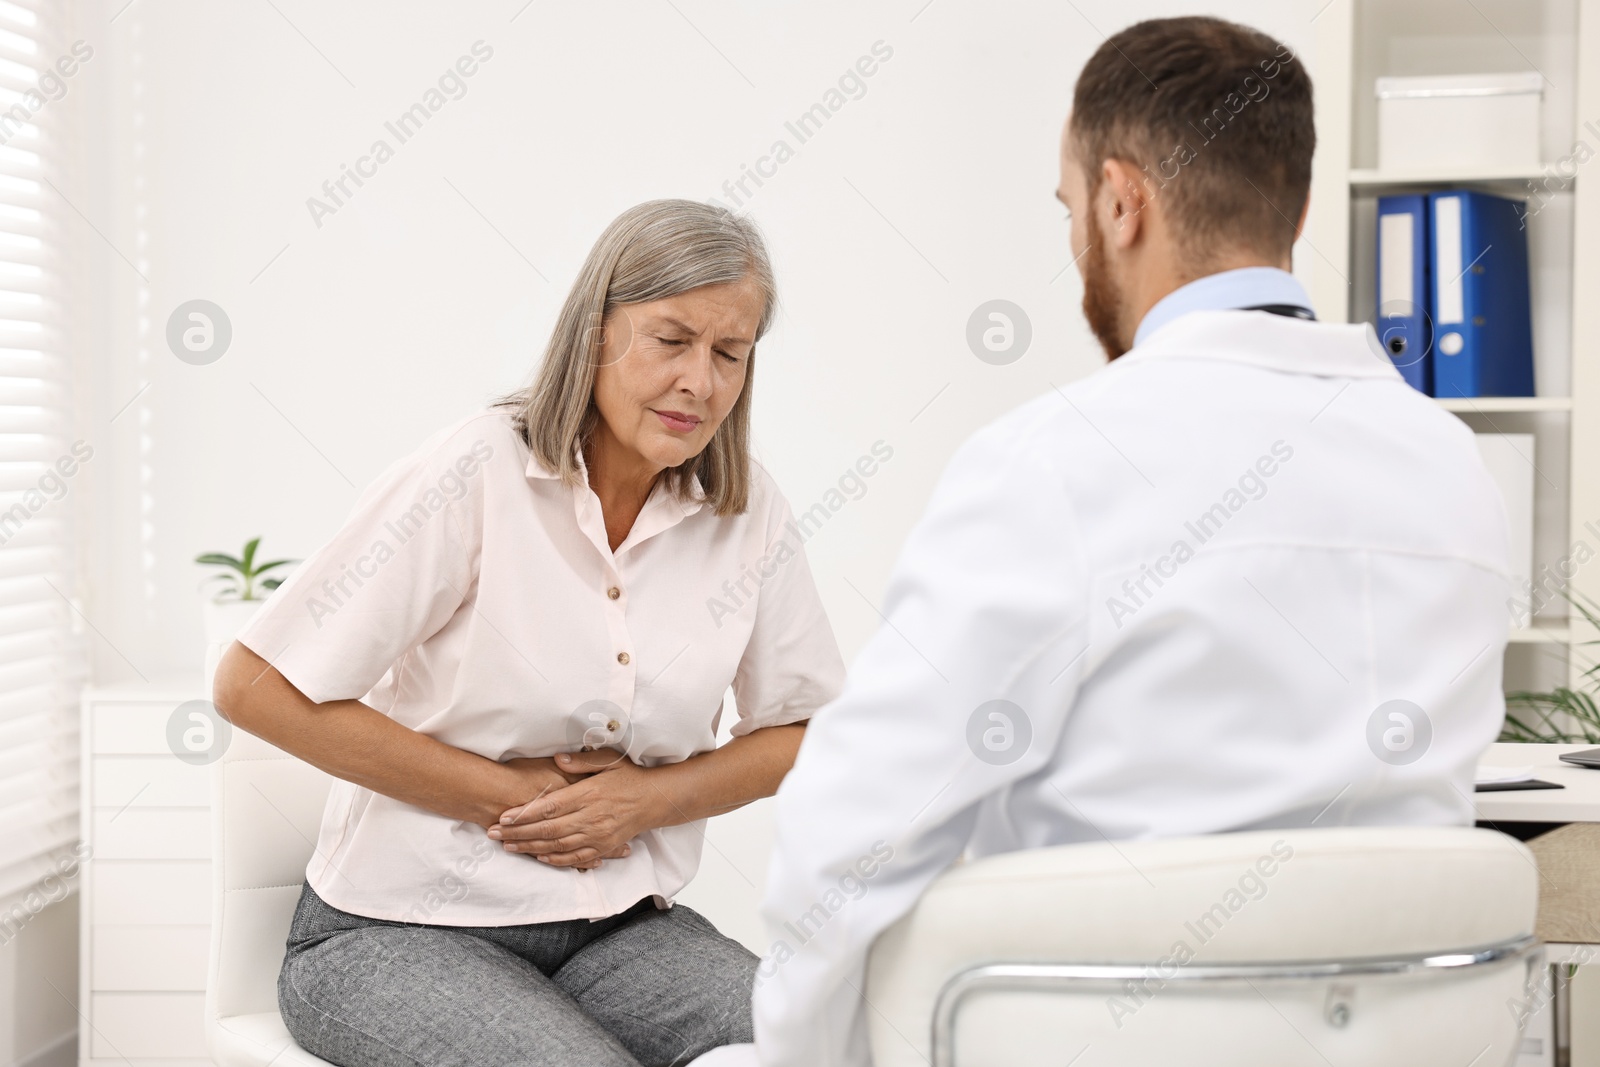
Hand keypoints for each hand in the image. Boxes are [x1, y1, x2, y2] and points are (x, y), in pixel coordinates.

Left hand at [488, 749, 663, 867]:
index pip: (551, 806)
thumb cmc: (630, 777)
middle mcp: (592, 817)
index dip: (525, 813)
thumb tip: (557, 758)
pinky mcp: (604, 846)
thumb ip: (582, 760)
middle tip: (494, 833)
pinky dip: (557, 859)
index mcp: (590, 794)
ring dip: (531, 848)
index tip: (504, 816)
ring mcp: (598, 835)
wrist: (657, 799)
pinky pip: (576, 857)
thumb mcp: (610, 760)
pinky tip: (540, 857)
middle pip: (548, 829)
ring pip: (558, 846)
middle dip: (518, 833)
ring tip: (508, 846)